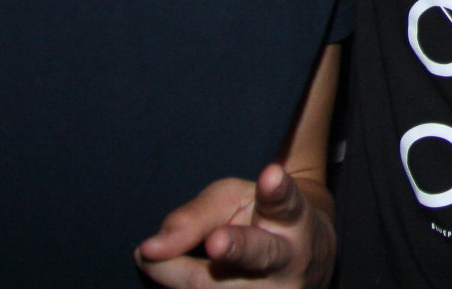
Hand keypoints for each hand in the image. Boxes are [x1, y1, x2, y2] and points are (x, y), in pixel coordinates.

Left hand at [135, 163, 333, 288]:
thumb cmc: (259, 223)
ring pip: (210, 287)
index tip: (271, 174)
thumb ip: (195, 216)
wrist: (303, 264)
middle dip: (236, 247)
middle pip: (259, 254)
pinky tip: (168, 277)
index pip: (284, 203)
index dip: (277, 190)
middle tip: (216, 241)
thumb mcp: (237, 202)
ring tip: (148, 258)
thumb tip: (150, 249)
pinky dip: (174, 288)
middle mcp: (288, 260)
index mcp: (290, 219)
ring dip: (174, 273)